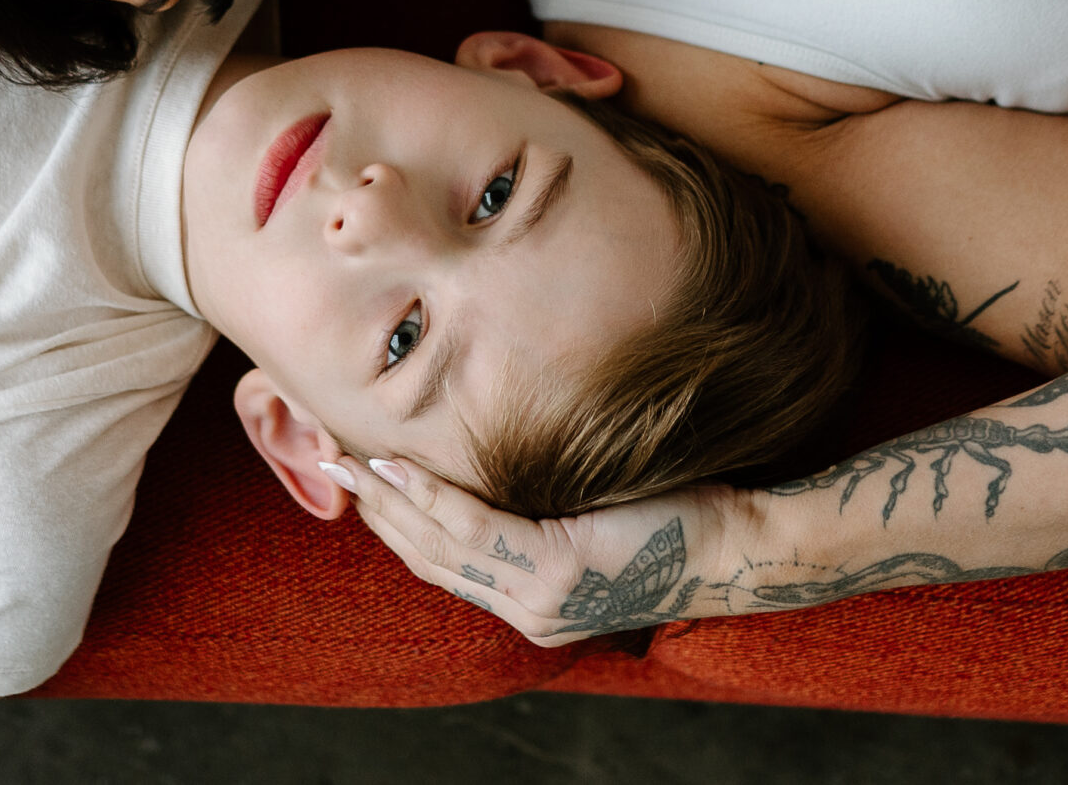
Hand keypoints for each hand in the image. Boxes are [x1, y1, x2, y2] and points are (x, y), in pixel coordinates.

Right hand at [326, 454, 733, 647]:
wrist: (741, 542)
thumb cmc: (677, 516)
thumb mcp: (594, 516)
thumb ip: (543, 509)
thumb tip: (500, 461)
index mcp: (532, 602)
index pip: (444, 564)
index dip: (394, 522)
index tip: (354, 475)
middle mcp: (528, 611)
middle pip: (428, 557)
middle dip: (374, 508)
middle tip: (326, 459)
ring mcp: (540, 598)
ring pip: (441, 545)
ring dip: (388, 498)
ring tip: (348, 456)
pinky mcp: (558, 571)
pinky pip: (476, 530)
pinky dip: (431, 496)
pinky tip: (400, 466)